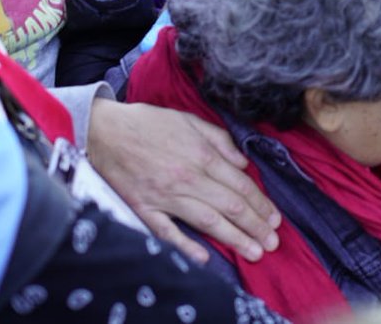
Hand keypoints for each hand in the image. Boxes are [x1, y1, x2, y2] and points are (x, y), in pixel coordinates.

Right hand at [86, 100, 281, 263]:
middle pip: (230, 206)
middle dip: (255, 225)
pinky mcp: (143, 208)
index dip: (261, 204)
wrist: (104, 131)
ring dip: (234, 238)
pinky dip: (185, 246)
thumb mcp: (191, 121)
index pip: (241, 185)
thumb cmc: (149, 123)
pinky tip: (204, 259)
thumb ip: (220, 141)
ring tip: (253, 252)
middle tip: (272, 243)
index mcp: (202, 155)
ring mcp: (165, 195)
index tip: (275, 219)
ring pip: (207, 221)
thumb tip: (243, 163)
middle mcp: (187, 178)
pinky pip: (167, 232)